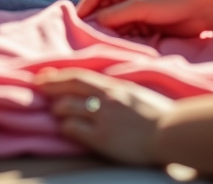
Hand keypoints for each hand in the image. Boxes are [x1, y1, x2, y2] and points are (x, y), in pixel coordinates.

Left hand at [37, 69, 173, 165]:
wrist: (173, 133)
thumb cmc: (160, 115)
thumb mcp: (136, 93)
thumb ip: (116, 90)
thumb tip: (101, 87)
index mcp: (114, 86)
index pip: (78, 76)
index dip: (57, 75)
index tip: (41, 76)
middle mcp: (105, 99)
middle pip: (67, 88)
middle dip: (50, 89)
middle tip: (39, 91)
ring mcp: (102, 118)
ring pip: (66, 108)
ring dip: (59, 111)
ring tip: (58, 114)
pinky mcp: (102, 138)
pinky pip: (73, 129)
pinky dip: (66, 128)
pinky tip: (68, 129)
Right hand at [76, 0, 210, 37]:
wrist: (205, 8)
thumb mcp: (140, 5)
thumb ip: (115, 14)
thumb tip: (94, 22)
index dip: (86, 5)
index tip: (76, 20)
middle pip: (106, 6)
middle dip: (99, 20)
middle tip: (88, 35)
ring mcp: (140, 7)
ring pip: (118, 20)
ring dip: (113, 30)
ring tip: (105, 42)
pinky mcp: (149, 20)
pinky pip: (130, 28)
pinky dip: (125, 36)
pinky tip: (122, 44)